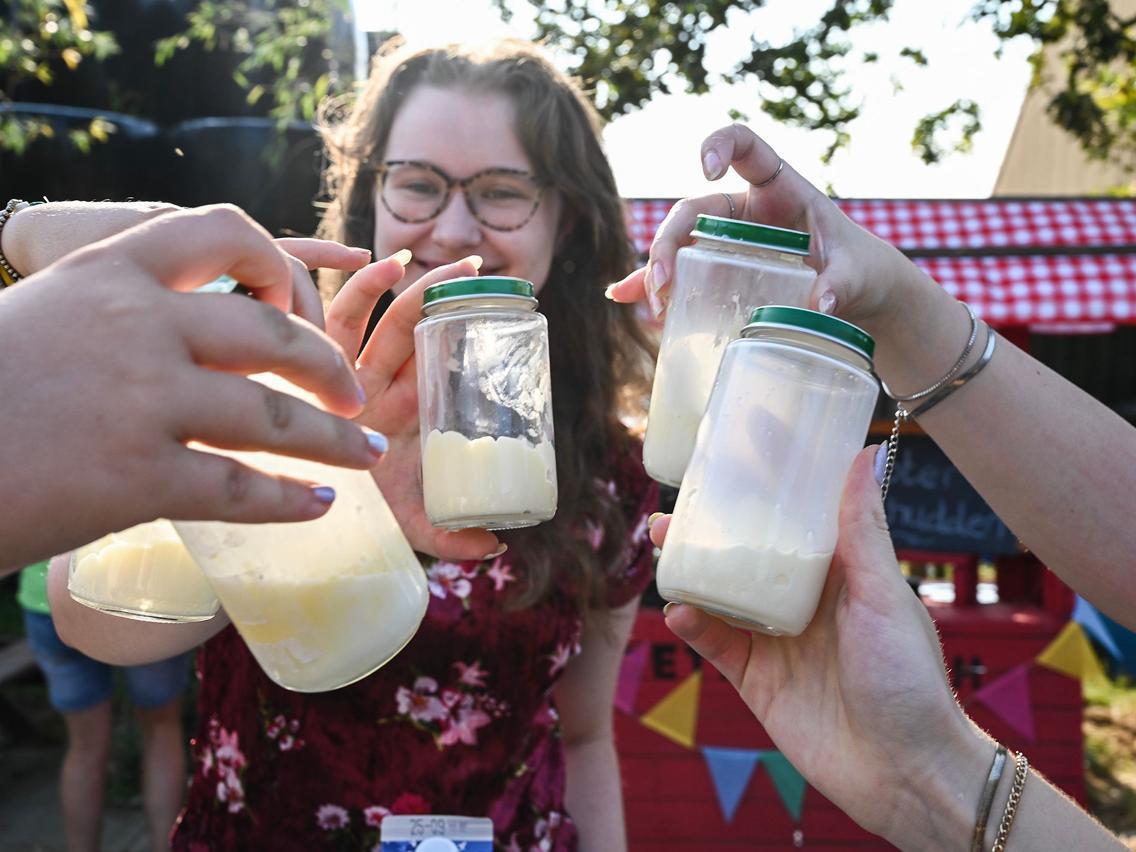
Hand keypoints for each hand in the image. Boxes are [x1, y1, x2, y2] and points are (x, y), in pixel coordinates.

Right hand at [1, 205, 386, 570]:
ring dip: (336, 441)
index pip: (227, 230)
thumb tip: (197, 330)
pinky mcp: (137, 477)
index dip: (284, 267)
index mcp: (111, 271)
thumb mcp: (46, 314)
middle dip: (331, 368)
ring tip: (367, 455)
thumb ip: (122, 310)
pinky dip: (292, 501)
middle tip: (354, 398)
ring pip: (277, 418)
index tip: (301, 309)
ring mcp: (142, 400)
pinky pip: (244, 489)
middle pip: (278, 336)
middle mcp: (137, 324)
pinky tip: (318, 508)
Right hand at [324, 253, 499, 561]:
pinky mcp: (313, 374)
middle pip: (413, 328)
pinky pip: (335, 323)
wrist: (306, 526)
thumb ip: (453, 536)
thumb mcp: (414, 525)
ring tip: (431, 258)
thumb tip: (499, 546)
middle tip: (479, 266)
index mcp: (407, 410)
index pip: (440, 359)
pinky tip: (379, 264)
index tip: (503, 303)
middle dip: (443, 293)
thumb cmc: (362, 516)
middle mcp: (378, 386)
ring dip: (404, 286)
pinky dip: (358, 291)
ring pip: (377, 318)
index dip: (466, 330)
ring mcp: (344, 375)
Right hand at [606, 124, 924, 337]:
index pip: (744, 145)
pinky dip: (654, 286)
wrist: (855, 294)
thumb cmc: (858, 269)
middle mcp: (744, 209)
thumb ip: (841, 283)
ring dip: (658, 270)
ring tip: (655, 306)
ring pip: (679, 243)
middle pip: (692, 208)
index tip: (703, 167)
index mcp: (778, 188)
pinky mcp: (719, 270)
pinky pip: (680, 273)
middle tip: (664, 283)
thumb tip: (822, 303)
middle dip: (670, 242)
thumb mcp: (855, 273)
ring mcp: (727, 240)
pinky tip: (628, 299)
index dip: (719, 144)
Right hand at [656, 447, 987, 845]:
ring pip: (721, 593)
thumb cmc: (909, 679)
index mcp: (839, 572)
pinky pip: (715, 643)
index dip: (767, 484)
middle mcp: (803, 600)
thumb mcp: (882, 595)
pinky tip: (681, 610)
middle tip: (676, 505)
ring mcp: (776, 640)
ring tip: (664, 543)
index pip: (796, 516)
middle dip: (711, 528)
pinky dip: (694, 624)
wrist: (903, 772)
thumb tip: (863, 453)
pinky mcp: (755, 679)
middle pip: (746, 553)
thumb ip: (861, 530)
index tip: (737, 445)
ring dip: (691, 569)